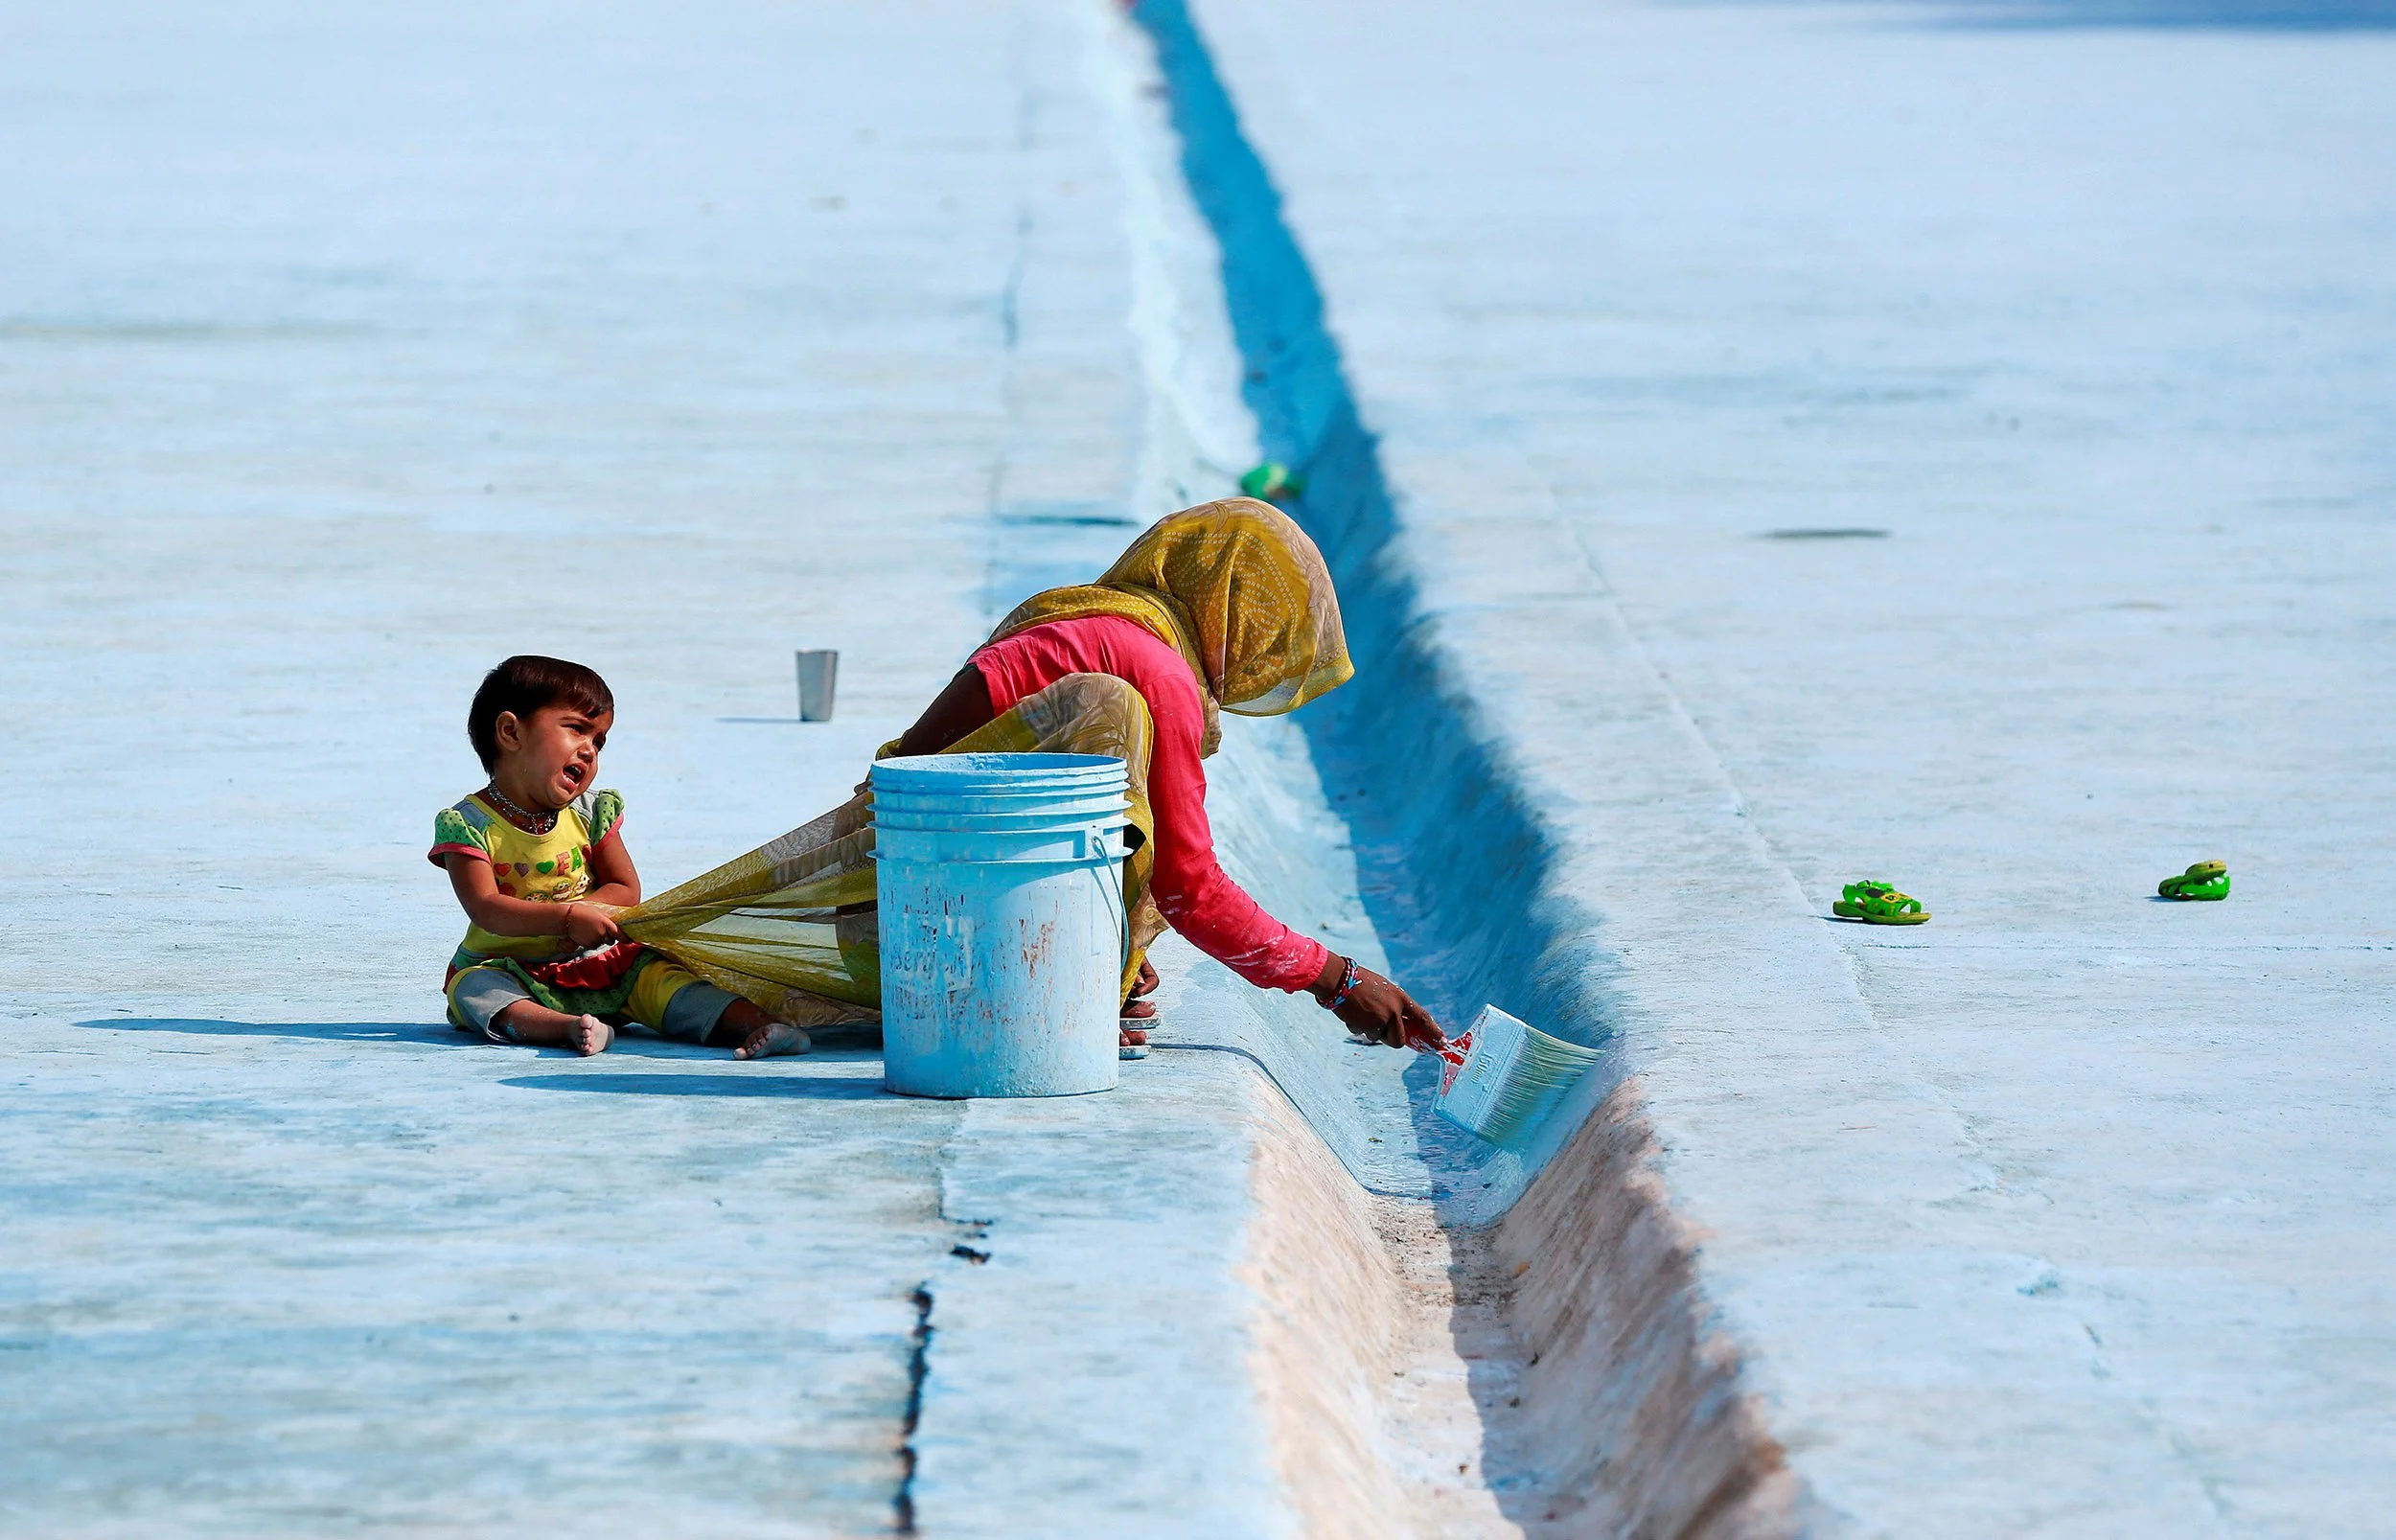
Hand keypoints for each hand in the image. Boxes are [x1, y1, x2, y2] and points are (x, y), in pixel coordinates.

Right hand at [563, 902, 621, 948]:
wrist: (567, 918)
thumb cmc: (584, 912)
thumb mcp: (599, 912)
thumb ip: (609, 920)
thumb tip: (618, 925)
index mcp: (606, 923)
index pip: (620, 934)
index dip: (625, 938)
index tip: (629, 940)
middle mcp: (602, 933)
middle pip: (611, 940)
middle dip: (609, 937)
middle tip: (602, 929)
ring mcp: (595, 940)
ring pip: (602, 943)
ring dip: (600, 939)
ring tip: (591, 929)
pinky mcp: (588, 945)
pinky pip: (594, 945)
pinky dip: (592, 942)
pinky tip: (586, 934)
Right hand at [1311, 955, 1443, 1052]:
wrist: (1339, 979)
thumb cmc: (1360, 982)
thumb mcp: (1383, 990)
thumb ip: (1392, 1006)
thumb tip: (1396, 1027)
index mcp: (1400, 998)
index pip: (1422, 1017)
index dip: (1433, 1030)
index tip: (1442, 1042)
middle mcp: (1394, 1010)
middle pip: (1399, 1039)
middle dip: (1391, 1039)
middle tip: (1381, 1030)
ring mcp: (1380, 1019)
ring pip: (1379, 1037)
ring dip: (1370, 1030)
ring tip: (1361, 1011)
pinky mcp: (1366, 1026)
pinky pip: (1363, 1034)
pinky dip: (1357, 1026)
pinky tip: (1352, 1012)